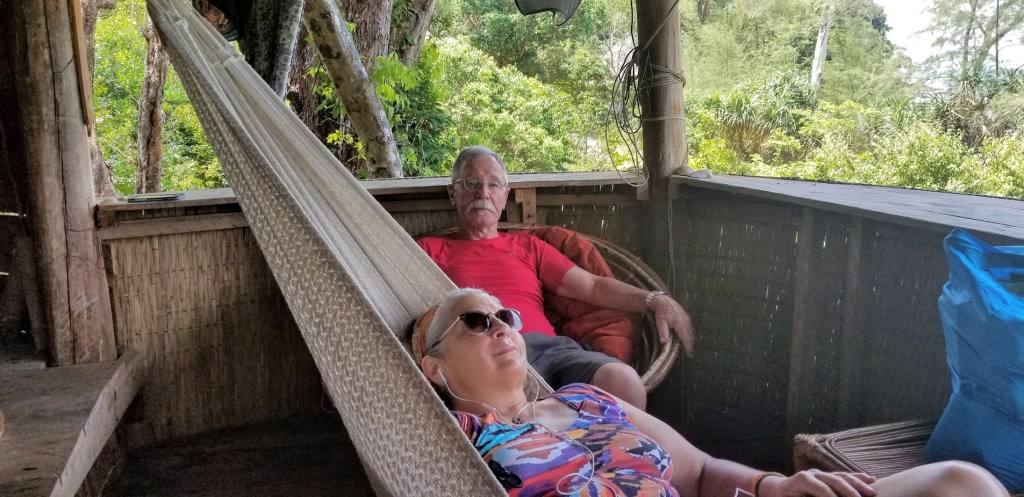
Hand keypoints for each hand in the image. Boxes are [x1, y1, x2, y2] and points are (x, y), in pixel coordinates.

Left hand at [650, 295, 693, 357]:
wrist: (663, 301)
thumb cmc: (661, 313)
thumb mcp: (660, 322)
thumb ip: (663, 332)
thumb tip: (664, 342)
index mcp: (680, 323)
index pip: (686, 338)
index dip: (688, 347)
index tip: (689, 355)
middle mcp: (686, 322)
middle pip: (690, 336)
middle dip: (690, 346)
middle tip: (690, 355)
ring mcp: (688, 319)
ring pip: (691, 333)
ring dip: (691, 341)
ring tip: (688, 349)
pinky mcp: (688, 318)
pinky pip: (691, 329)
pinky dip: (690, 335)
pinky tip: (687, 339)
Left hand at [761, 470, 877, 496]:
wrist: (780, 490)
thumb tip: (827, 496)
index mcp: (802, 479)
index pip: (821, 488)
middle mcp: (813, 473)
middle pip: (835, 480)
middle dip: (850, 491)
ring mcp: (822, 473)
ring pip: (842, 476)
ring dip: (858, 484)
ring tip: (872, 493)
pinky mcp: (828, 476)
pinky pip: (844, 476)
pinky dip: (858, 478)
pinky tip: (871, 480)